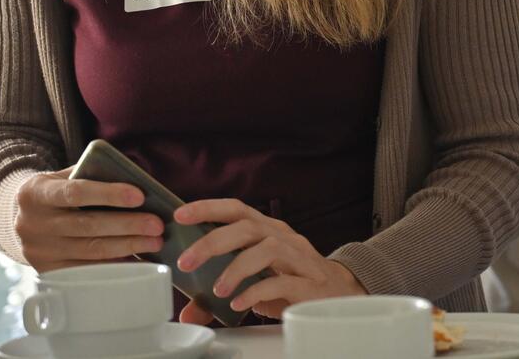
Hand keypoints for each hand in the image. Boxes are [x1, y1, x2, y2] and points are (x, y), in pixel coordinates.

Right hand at [14, 168, 164, 271]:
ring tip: (154, 242)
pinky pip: (86, 270)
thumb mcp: (67, 176)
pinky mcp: (47, 271)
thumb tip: (142, 181)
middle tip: (157, 225)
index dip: (109, 194)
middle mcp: (32, 224)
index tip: (140, 196)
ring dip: (127, 246)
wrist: (23, 217)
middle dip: (128, 225)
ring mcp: (38, 251)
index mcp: (35, 193)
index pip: (75, 192)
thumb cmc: (59, 191)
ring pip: (90, 250)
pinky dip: (115, 265)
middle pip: (87, 225)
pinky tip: (137, 260)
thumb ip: (96, 175)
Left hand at [174, 199, 365, 323]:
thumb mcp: (255, 280)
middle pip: (248, 227)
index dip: (209, 208)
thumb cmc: (292, 280)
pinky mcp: (308, 283)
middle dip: (213, 242)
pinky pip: (281, 283)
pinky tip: (239, 304)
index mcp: (266, 230)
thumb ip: (221, 294)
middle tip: (186, 261)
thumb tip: (189, 311)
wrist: (338, 293)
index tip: (180, 214)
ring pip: (267, 249)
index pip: (237, 209)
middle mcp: (282, 237)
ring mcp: (297, 258)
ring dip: (237, 268)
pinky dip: (256, 292)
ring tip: (218, 290)